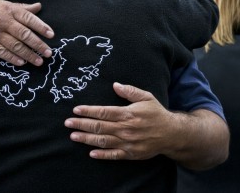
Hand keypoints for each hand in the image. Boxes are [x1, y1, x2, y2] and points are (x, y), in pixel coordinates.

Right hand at [0, 0, 53, 65]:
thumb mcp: (3, 4)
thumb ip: (21, 8)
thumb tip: (39, 6)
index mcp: (9, 10)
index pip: (29, 18)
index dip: (41, 27)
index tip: (51, 35)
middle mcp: (2, 21)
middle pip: (24, 34)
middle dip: (38, 45)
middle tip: (48, 53)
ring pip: (15, 45)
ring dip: (28, 55)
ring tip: (38, 61)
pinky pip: (2, 52)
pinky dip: (13, 58)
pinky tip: (22, 62)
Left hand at [64, 82, 228, 168]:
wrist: (172, 134)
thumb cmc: (157, 113)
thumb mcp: (146, 97)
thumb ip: (130, 91)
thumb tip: (115, 84)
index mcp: (128, 113)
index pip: (103, 112)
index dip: (88, 111)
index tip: (76, 110)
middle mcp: (126, 128)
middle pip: (99, 126)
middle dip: (81, 124)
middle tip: (67, 123)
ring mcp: (127, 142)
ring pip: (103, 141)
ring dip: (87, 139)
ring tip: (73, 136)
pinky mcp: (131, 153)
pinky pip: (114, 155)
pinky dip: (102, 155)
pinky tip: (91, 152)